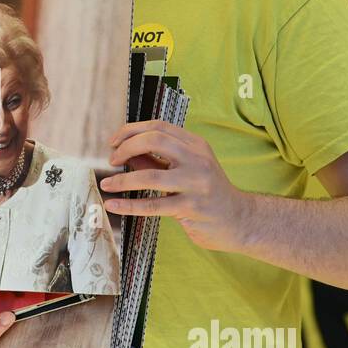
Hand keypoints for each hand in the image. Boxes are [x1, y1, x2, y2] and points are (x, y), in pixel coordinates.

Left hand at [99, 119, 251, 253]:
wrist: (240, 220)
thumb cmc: (207, 193)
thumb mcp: (185, 169)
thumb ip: (155, 160)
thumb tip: (123, 151)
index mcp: (196, 144)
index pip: (158, 127)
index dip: (131, 131)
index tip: (113, 142)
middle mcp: (197, 159)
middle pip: (154, 140)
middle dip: (126, 147)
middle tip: (112, 160)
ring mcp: (195, 184)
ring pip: (150, 176)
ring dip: (122, 180)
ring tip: (107, 183)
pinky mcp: (191, 208)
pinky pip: (152, 205)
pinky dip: (128, 205)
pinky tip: (113, 204)